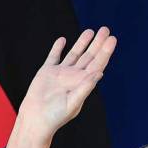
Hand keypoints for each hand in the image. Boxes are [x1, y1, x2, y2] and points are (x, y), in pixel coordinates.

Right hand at [3, 26, 116, 147]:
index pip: (97, 64)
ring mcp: (60, 74)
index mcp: (82, 83)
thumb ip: (85, 87)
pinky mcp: (46, 72)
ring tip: (90, 30)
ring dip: (82, 43)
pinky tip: (63, 40)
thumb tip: (99, 73)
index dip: (105, 52)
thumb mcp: (73, 102)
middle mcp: (74, 77)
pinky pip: (54, 57)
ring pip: (74, 54)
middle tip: (105, 29)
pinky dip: (57, 48)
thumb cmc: (56, 115)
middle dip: (97, 43)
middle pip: (89, 56)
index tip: (112, 40)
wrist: (36, 119)